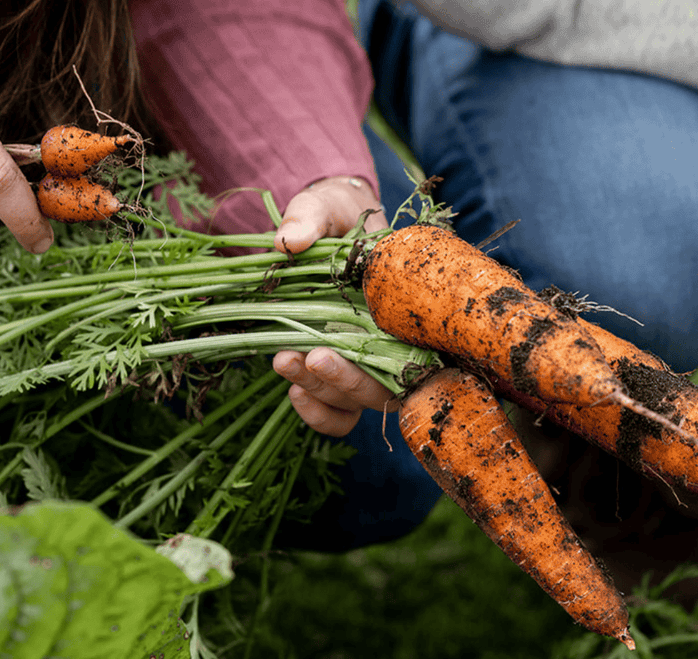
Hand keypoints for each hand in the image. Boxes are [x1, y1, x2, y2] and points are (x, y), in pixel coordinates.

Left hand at [271, 176, 394, 434]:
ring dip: (324, 391)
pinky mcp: (344, 374)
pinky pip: (342, 415)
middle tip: (308, 358)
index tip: (332, 349)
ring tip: (284, 363)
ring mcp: (371, 362)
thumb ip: (310, 216)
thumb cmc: (339, 213)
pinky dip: (319, 413)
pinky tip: (294, 392)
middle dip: (344, 380)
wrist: (330, 222)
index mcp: (406, 304)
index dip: (381, 360)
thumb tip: (290, 241)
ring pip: (360, 400)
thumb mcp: (325, 205)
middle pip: (385, 385)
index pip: (413, 350)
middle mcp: (397, 340)